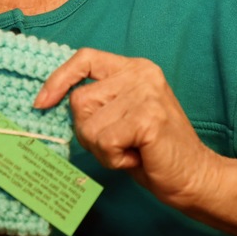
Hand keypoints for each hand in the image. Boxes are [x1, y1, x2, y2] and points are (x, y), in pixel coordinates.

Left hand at [33, 47, 215, 207]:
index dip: (58, 79)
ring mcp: (146, 93)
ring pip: (88, 125)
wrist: (195, 177)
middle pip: (79, 100)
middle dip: (89, 132)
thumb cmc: (151, 151)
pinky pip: (104, 141)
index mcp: (134, 68)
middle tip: (119, 143)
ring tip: (131, 150)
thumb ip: (97, 102)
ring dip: (103, 149)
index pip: (84, 58)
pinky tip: (137, 158)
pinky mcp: (148, 117)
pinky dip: (114, 159)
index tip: (42, 103)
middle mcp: (141, 74)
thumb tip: (46, 101)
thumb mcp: (120, 115)